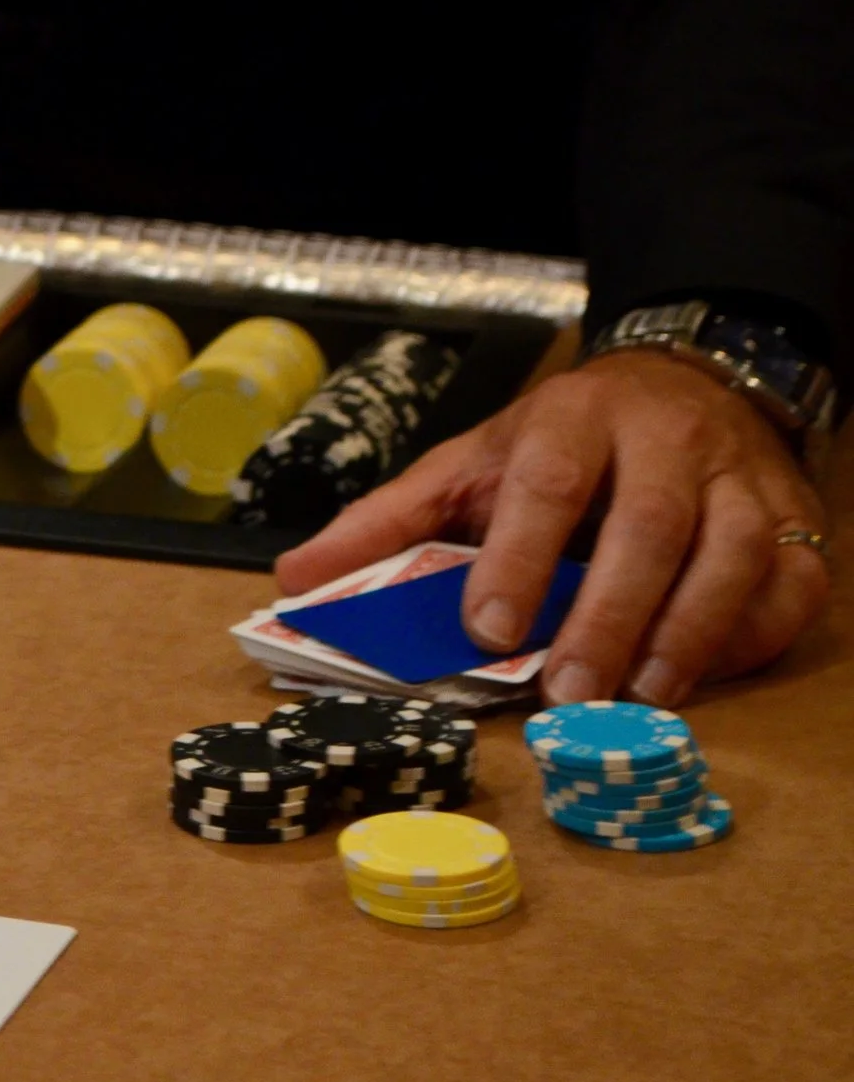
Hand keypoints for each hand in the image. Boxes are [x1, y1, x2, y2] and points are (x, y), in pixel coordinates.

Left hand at [278, 350, 829, 706]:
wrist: (681, 382)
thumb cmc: (558, 446)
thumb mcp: (465, 465)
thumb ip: (385, 523)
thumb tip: (292, 580)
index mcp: (573, 419)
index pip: (547, 483)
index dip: (518, 558)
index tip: (488, 628)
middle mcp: (666, 441)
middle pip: (648, 527)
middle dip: (606, 615)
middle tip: (567, 690)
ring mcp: (738, 478)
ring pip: (731, 554)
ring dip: (686, 635)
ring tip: (639, 699)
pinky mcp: (790, 517)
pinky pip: (790, 582)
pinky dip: (750, 635)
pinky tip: (704, 676)